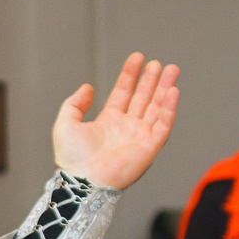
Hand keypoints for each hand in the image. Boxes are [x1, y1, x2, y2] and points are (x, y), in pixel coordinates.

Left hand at [52, 52, 180, 190]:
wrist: (84, 181)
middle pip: (143, 98)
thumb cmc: (72, 158)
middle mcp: (126, 128)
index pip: (123, 93)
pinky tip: (172, 91)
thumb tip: (88, 87)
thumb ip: (74, 103)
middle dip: (151, 80)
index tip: (137, 58)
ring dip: (164, 89)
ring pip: (156, 108)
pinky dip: (169, 108)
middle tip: (158, 63)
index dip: (130, 75)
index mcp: (108, 122)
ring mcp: (139, 137)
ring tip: (172, 70)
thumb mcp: (66, 124)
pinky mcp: (150, 147)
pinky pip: (163, 125)